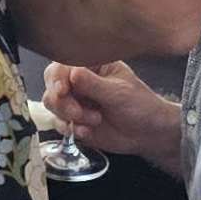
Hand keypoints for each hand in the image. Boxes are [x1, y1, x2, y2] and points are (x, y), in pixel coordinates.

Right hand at [45, 60, 179, 162]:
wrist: (148, 133)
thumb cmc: (140, 105)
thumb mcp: (119, 93)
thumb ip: (94, 84)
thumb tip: (72, 73)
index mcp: (91, 65)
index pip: (63, 66)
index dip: (57, 78)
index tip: (62, 91)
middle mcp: (79, 81)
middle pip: (52, 86)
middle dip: (62, 102)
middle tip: (78, 113)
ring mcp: (75, 101)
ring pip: (53, 105)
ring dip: (70, 116)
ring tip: (95, 121)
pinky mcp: (74, 121)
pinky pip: (59, 124)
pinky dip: (72, 129)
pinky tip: (89, 132)